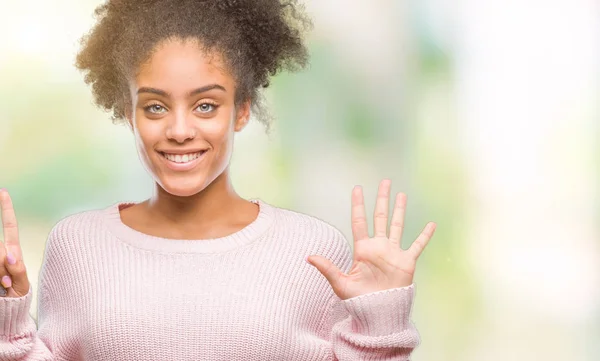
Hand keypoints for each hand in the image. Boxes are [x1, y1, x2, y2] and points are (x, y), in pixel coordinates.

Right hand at [0, 189, 30, 296]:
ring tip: (3, 285)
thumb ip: (18, 270)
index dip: (6, 209)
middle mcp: (0, 252)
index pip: (9, 226)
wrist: (7, 310)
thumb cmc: (17, 296)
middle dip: (2, 265)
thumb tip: (10, 255)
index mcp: (12, 251)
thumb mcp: (22, 284)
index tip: (3, 192)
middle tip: (6, 281)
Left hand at [307, 179, 435, 299]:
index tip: (357, 188)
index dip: (358, 205)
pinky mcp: (406, 262)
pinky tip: (431, 224)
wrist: (378, 312)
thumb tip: (309, 257)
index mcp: (362, 249)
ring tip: (401, 194)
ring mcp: (393, 252)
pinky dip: (425, 235)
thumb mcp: (340, 283)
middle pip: (380, 217)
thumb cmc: (358, 299)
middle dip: (382, 199)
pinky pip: (417, 245)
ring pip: (397, 225)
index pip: (359, 221)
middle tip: (384, 181)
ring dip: (400, 210)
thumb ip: (327, 268)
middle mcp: (378, 246)